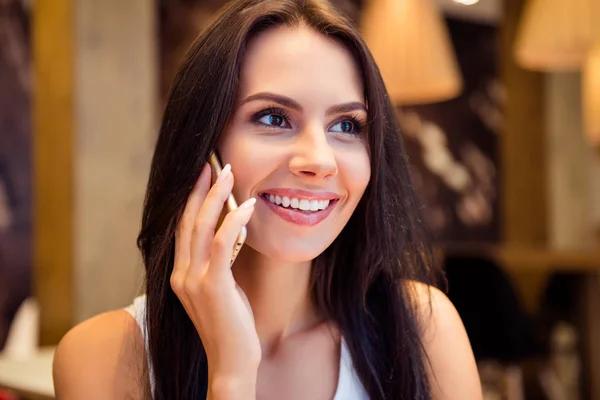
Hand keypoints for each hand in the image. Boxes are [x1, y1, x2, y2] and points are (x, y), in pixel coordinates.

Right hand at [171, 162, 260, 386]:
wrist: (232, 361)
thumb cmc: (231, 324)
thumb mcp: (220, 289)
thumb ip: (218, 263)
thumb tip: (231, 232)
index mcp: (181, 273)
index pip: (184, 227)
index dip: (192, 198)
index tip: (204, 174)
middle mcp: (181, 273)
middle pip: (189, 220)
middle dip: (200, 188)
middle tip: (213, 162)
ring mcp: (193, 280)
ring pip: (202, 226)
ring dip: (216, 196)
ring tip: (229, 172)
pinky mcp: (212, 286)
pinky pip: (223, 244)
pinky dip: (234, 221)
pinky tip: (247, 205)